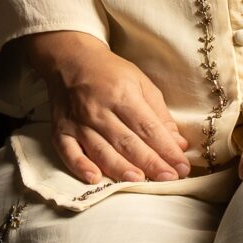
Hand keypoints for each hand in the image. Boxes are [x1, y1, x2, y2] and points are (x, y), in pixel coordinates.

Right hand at [20, 30, 190, 183]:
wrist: (71, 60)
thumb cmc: (111, 72)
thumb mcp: (140, 82)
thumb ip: (159, 114)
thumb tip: (177, 144)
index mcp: (123, 94)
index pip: (148, 127)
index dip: (166, 149)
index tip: (182, 167)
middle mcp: (99, 109)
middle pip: (127, 142)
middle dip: (150, 163)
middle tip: (169, 179)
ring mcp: (78, 121)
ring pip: (101, 150)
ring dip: (121, 168)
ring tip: (140, 182)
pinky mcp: (61, 130)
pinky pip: (69, 152)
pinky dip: (80, 167)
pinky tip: (95, 179)